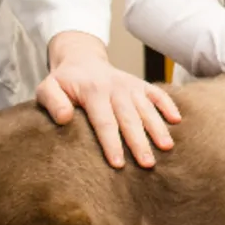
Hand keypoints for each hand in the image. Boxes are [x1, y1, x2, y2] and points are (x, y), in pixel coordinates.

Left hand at [39, 31, 181, 168]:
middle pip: (129, 118)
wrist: (81, 59)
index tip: (118, 164)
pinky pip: (157, 93)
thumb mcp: (47, 88)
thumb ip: (52, 102)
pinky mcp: (140, 85)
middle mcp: (115, 88)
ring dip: (157, 128)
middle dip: (139, 142)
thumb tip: (64, 119)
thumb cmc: (63, 82)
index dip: (111, 143)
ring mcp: (130, 85)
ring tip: (166, 148)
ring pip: (146, 109)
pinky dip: (168, 105)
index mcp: (93, 91)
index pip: (104, 121)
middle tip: (147, 164)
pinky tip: (177, 120)